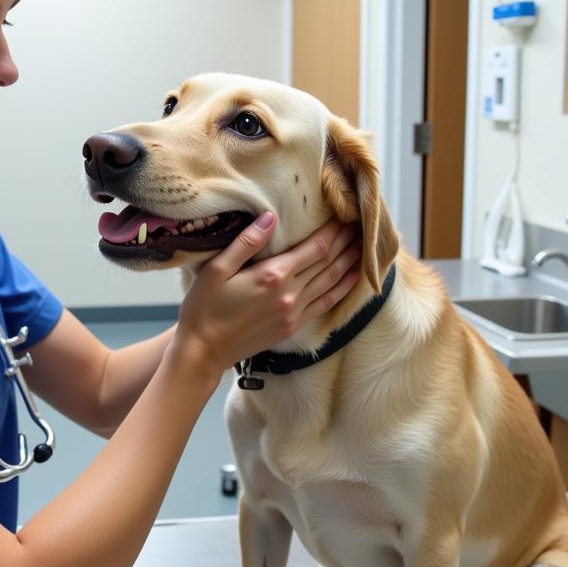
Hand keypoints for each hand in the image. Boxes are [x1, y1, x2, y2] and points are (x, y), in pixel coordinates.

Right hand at [172, 212, 361, 376]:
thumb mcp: (216, 269)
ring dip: (350, 262)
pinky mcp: (292, 327)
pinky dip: (343, 289)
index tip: (345, 214)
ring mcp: (294, 312)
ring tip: (364, 245)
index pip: (315, 248)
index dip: (334, 230)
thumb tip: (271, 217)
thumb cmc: (203, 308)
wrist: (203, 352)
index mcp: (272, 275)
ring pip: (332, 282)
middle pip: (328, 262)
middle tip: (362, 224)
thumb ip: (246, 243)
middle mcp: (289, 294)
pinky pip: (326, 304)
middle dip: (346, 242)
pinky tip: (353, 278)